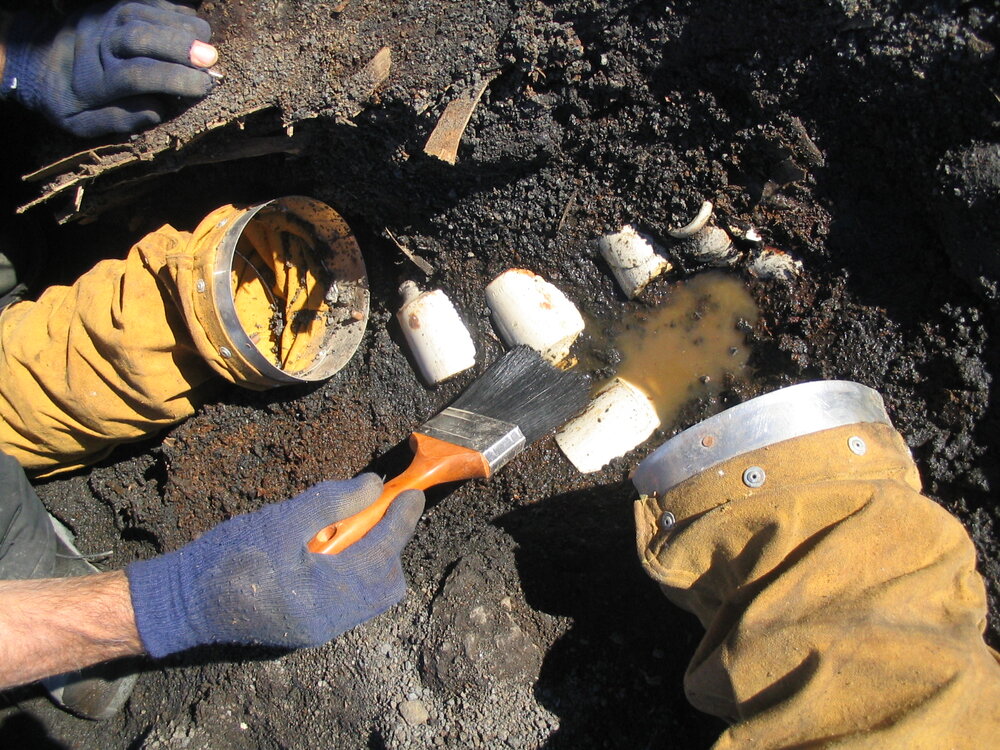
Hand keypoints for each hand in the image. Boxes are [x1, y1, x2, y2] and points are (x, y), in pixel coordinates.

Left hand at [1, 0, 217, 136]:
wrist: (33, 60)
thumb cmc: (66, 98)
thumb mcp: (82, 124)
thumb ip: (121, 120)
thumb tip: (159, 110)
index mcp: (94, 81)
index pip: (138, 76)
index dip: (175, 79)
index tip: (205, 87)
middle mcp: (99, 44)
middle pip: (141, 37)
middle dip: (180, 48)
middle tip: (212, 60)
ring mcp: (105, 19)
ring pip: (146, 15)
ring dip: (181, 28)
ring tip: (207, 43)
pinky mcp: (111, 5)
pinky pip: (147, 2)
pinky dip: (173, 11)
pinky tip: (191, 27)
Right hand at [126, 475, 424, 657]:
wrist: (178, 603)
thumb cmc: (226, 558)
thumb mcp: (281, 520)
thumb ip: (331, 502)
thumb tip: (375, 485)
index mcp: (326, 597)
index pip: (382, 555)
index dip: (401, 521)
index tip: (413, 492)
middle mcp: (330, 621)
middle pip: (386, 584)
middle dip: (390, 544)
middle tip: (378, 511)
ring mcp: (319, 629)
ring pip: (369, 594)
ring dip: (371, 558)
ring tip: (349, 527)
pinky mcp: (307, 627)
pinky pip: (348, 600)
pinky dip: (352, 571)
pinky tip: (330, 547)